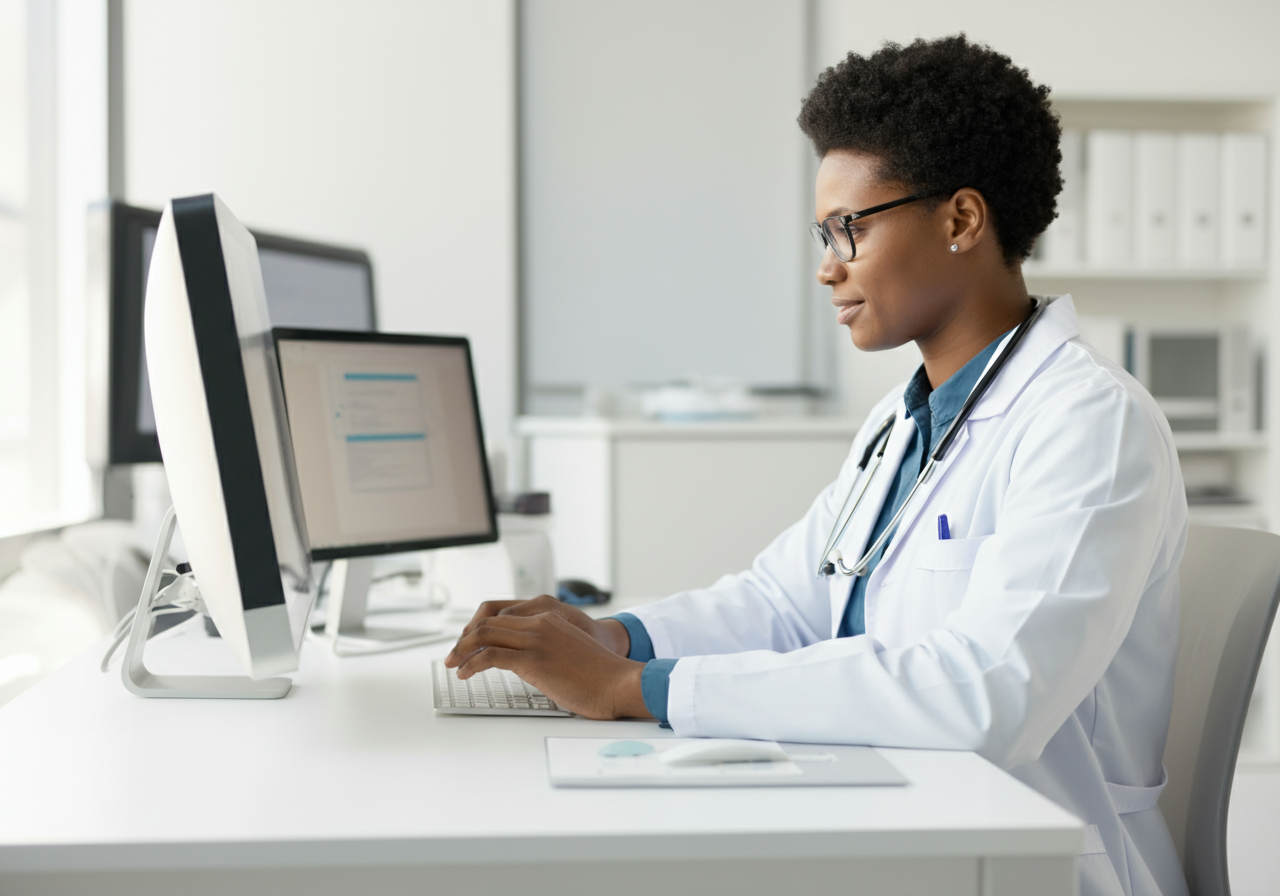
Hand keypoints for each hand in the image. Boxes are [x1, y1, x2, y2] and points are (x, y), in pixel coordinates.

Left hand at [444, 599, 649, 719]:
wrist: (619, 683)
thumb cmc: (601, 676)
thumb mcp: (569, 651)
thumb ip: (547, 650)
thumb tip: (526, 665)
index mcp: (549, 618)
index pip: (502, 614)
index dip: (479, 628)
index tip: (468, 643)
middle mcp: (540, 623)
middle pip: (488, 621)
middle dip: (464, 638)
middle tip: (453, 654)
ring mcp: (536, 639)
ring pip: (484, 634)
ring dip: (462, 649)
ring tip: (453, 664)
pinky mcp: (533, 660)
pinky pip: (491, 656)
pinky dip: (472, 663)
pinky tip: (466, 673)